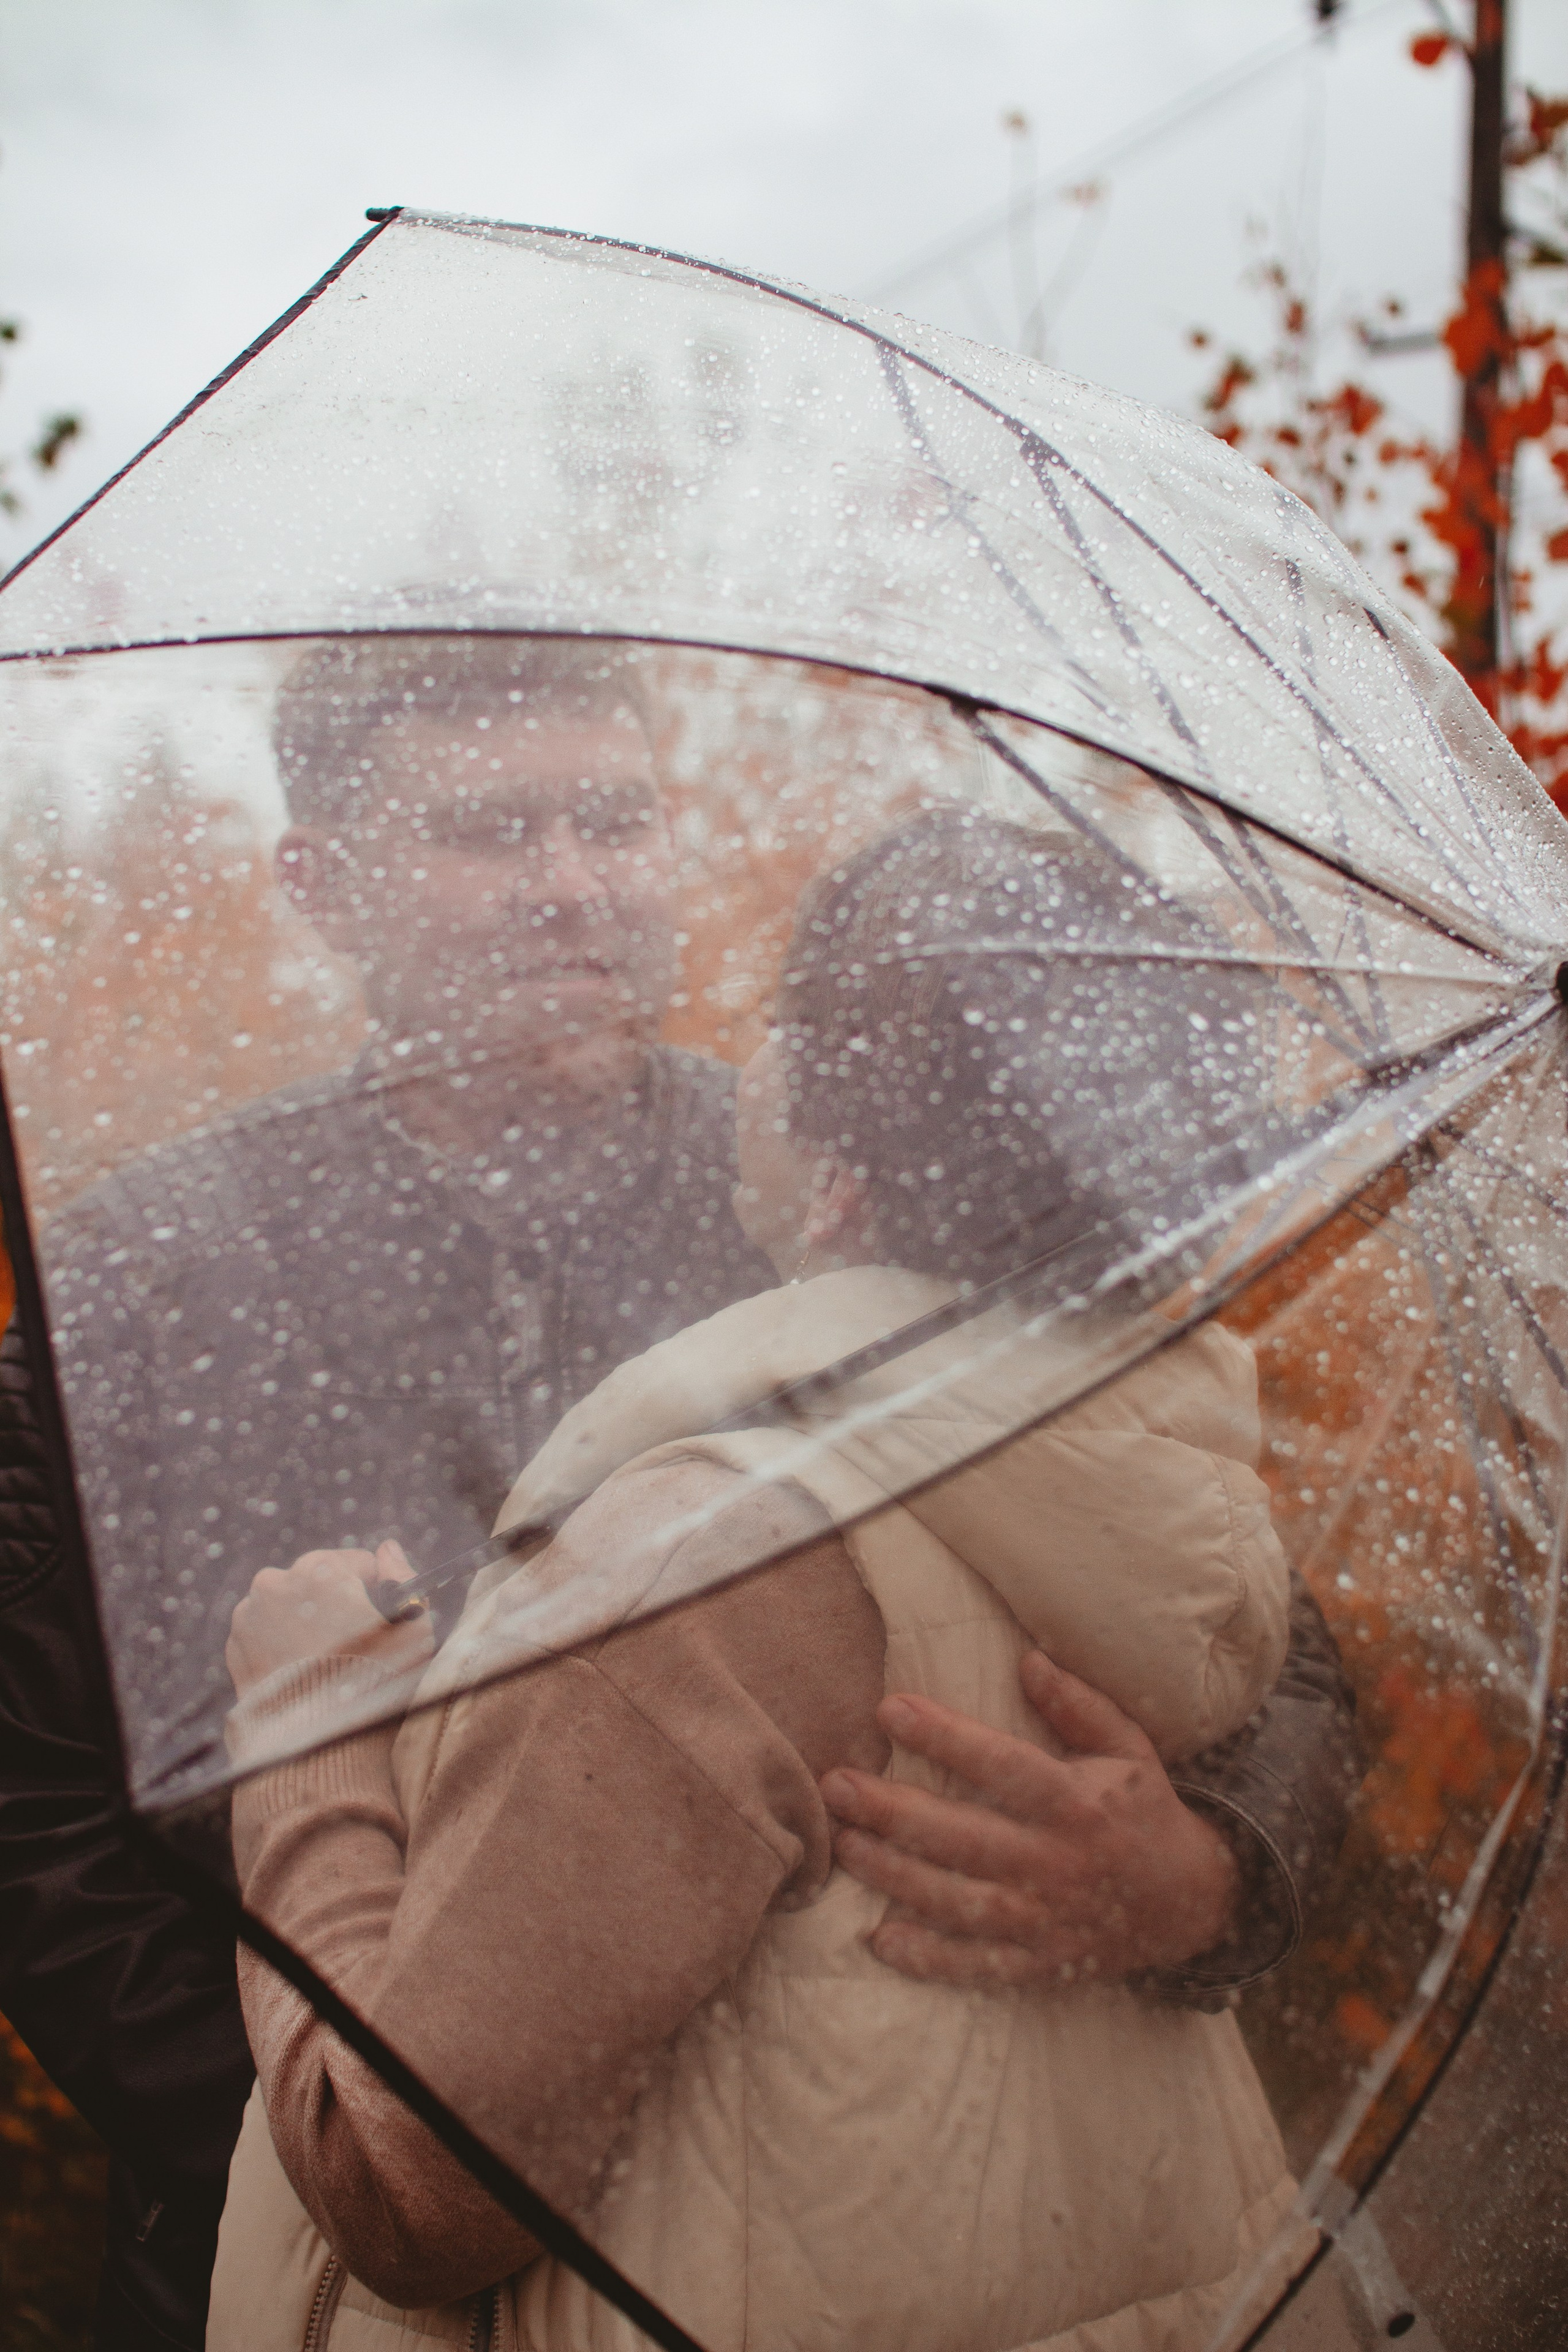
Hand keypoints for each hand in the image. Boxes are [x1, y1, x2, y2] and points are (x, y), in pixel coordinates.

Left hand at [226, 1541, 433, 1696]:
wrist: (316, 1740)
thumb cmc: (373, 1679)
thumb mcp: (410, 1625)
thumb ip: (402, 1576)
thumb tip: (389, 1549)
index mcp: (321, 1568)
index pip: (357, 1564)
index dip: (374, 1591)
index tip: (377, 1619)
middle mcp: (278, 1582)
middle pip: (317, 1582)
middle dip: (333, 1604)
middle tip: (350, 1645)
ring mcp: (250, 1615)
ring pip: (288, 1606)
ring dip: (304, 1623)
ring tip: (322, 1663)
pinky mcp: (235, 1647)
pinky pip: (265, 1634)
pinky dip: (281, 1647)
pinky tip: (301, 1673)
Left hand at [819, 1650, 1239, 1988]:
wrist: (1192, 1903)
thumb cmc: (1144, 1810)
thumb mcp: (1128, 1748)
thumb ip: (1080, 1706)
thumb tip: (1028, 1659)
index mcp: (1077, 1802)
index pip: (1002, 1765)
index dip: (945, 1737)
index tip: (888, 1709)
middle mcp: (1058, 1862)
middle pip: (964, 1837)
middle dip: (894, 1811)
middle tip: (836, 1785)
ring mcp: (1047, 1920)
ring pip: (960, 1901)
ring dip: (896, 1876)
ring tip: (843, 1846)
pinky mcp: (1041, 1964)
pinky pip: (980, 1967)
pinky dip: (931, 1960)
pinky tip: (880, 1941)